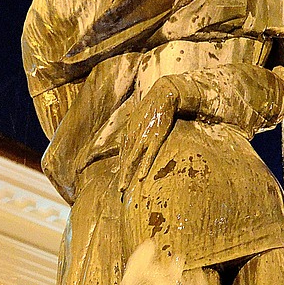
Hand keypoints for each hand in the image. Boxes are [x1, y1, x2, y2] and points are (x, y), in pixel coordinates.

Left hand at [119, 79, 179, 195]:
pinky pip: (149, 155)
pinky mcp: (156, 138)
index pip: (123, 153)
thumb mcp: (139, 116)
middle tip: (120, 190)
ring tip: (123, 188)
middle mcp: (133, 136)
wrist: (163, 95)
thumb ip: (135, 127)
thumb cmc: (154, 105)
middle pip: (124, 159)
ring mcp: (143, 137)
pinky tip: (142, 177)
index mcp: (129, 131)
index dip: (122, 166)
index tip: (121, 177)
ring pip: (132, 160)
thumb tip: (133, 134)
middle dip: (122, 175)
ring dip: (127, 175)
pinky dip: (145, 166)